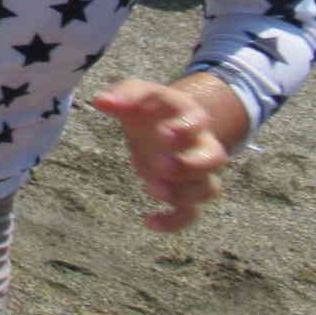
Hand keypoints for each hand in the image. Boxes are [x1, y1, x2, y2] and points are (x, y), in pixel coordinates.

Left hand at [91, 79, 229, 231]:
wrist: (162, 122)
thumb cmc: (150, 106)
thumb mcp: (137, 93)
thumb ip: (123, 94)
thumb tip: (100, 101)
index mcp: (190, 116)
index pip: (197, 121)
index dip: (185, 129)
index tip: (163, 133)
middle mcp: (201, 144)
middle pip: (214, 158)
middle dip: (190, 165)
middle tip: (161, 166)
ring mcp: (196, 171)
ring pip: (208, 188)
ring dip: (183, 193)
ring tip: (151, 188)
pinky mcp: (185, 192)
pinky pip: (190, 212)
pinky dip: (174, 221)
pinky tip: (149, 221)